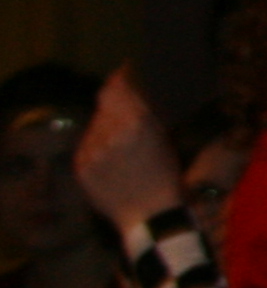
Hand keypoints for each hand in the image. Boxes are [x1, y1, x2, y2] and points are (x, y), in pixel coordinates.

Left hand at [73, 69, 181, 236]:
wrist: (148, 215)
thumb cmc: (165, 176)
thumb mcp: (163, 138)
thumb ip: (143, 112)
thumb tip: (129, 88)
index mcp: (135, 123)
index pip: (116, 88)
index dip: (119, 78)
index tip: (125, 72)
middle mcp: (109, 132)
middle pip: (105, 105)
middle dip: (116, 106)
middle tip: (129, 115)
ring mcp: (91, 150)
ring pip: (95, 125)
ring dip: (106, 127)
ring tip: (123, 145)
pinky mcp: (80, 165)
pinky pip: (87, 145)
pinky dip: (97, 146)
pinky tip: (112, 159)